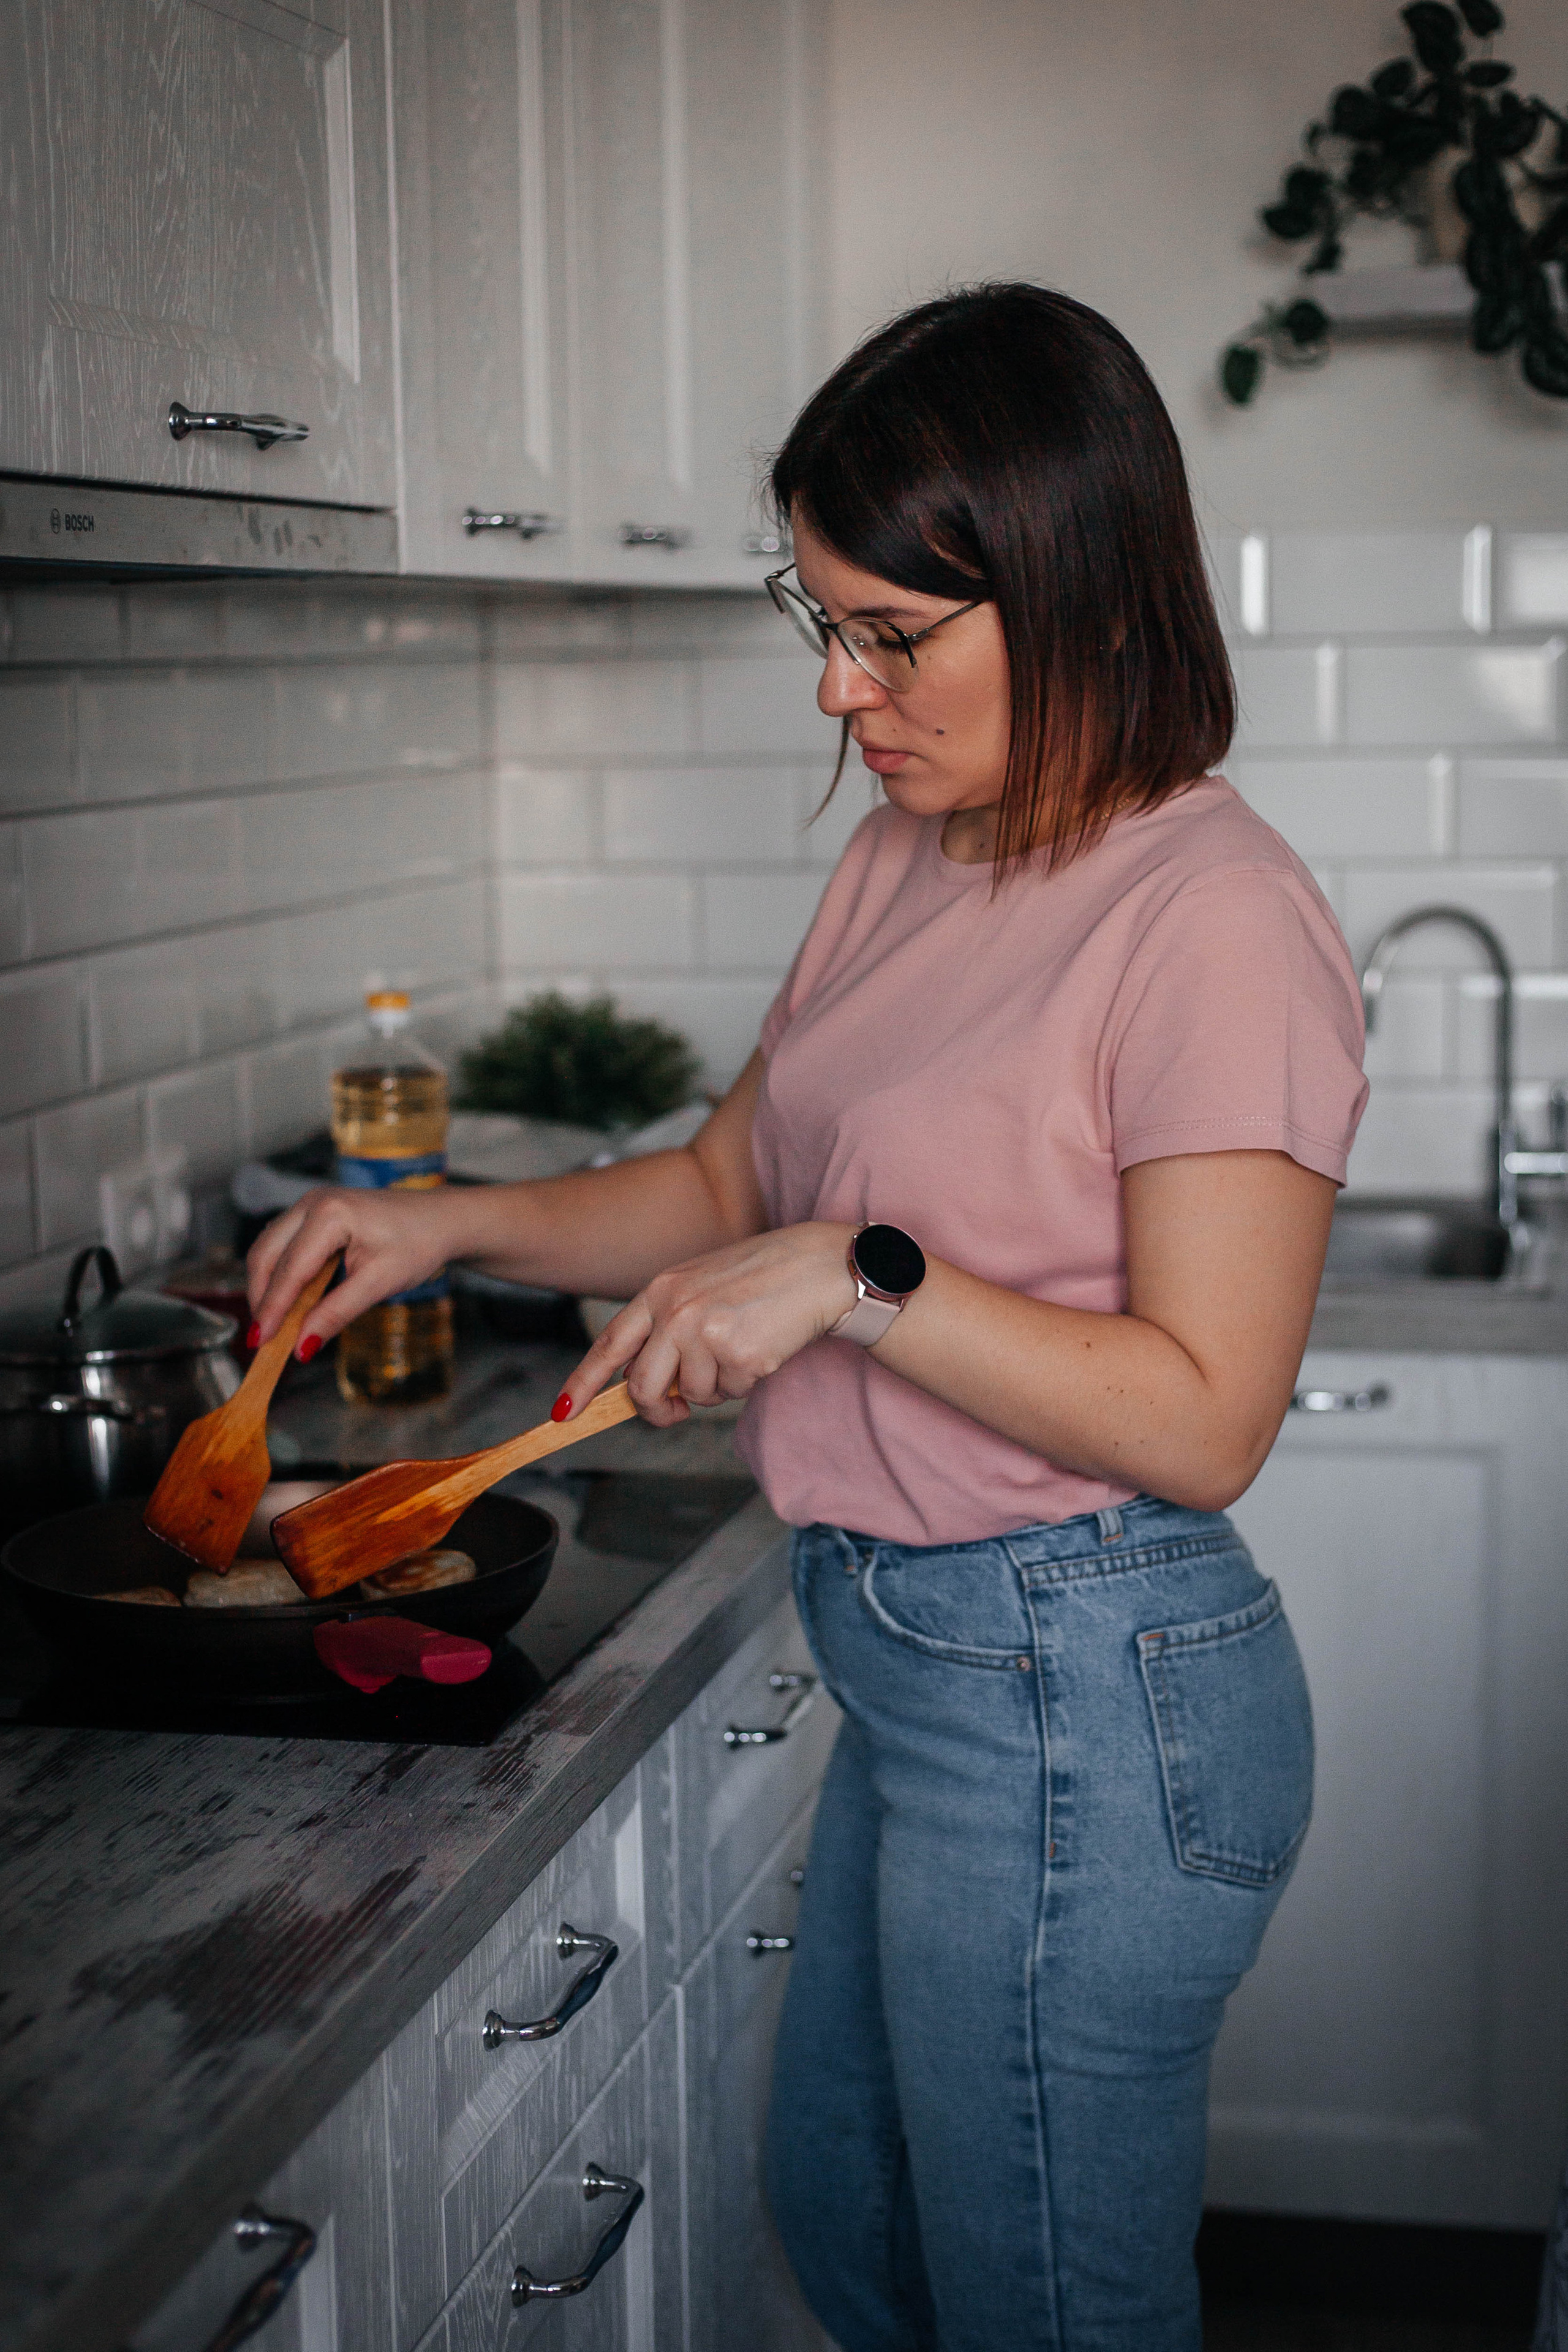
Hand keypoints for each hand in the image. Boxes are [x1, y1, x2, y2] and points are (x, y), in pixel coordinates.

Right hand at [247, 1183, 470, 1357]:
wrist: (441, 1221)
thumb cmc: (418, 1244)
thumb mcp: (380, 1283)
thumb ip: (337, 1314)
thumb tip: (303, 1346)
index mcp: (331, 1213)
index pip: (290, 1270)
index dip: (272, 1309)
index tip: (261, 1343)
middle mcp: (313, 1202)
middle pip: (266, 1255)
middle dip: (261, 1298)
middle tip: (262, 1339)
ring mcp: (311, 1204)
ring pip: (269, 1249)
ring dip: (267, 1286)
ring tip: (273, 1325)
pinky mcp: (313, 1214)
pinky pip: (284, 1246)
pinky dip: (280, 1275)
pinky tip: (287, 1303)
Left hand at [555, 1224, 855, 1426]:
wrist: (819, 1266)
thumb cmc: (762, 1277)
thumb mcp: (700, 1287)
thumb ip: (668, 1326)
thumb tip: (650, 1384)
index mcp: (661, 1290)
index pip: (610, 1344)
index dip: (583, 1382)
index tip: (563, 1412)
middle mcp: (676, 1311)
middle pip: (643, 1387)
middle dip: (658, 1409)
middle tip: (676, 1410)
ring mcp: (705, 1333)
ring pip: (695, 1394)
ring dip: (717, 1386)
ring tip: (742, 1346)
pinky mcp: (739, 1354)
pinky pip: (731, 1392)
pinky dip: (747, 1381)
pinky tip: (763, 1347)